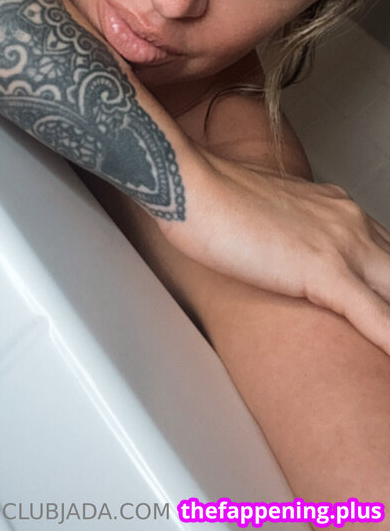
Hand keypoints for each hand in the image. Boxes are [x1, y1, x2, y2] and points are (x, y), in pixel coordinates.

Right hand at [164, 150, 389, 354]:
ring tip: (387, 375)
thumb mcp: (268, 214)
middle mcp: (350, 222)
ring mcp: (342, 246)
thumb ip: (290, 235)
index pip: (388, 255)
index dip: (387, 287)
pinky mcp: (325, 270)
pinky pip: (379, 318)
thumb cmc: (213, 199)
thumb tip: (286, 261)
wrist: (190, 186)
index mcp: (338, 209)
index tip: (381, 304)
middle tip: (384, 348)